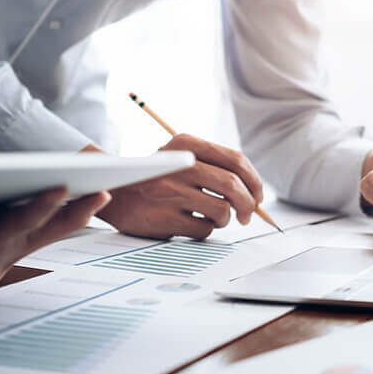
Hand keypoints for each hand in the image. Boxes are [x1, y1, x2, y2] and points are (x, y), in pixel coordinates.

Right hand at [92, 134, 263, 239]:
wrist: (114, 193)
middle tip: (247, 215)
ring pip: (222, 211)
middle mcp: (179, 164)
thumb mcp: (179, 157)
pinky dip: (205, 230)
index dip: (255, 181)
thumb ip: (214, 166)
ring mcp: (171, 192)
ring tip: (213, 218)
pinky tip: (191, 223)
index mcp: (186, 143)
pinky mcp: (165, 217)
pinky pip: (204, 229)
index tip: (257, 195)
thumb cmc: (156, 178)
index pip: (236, 160)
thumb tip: (254, 192)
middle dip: (249, 205)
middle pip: (234, 186)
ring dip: (225, 219)